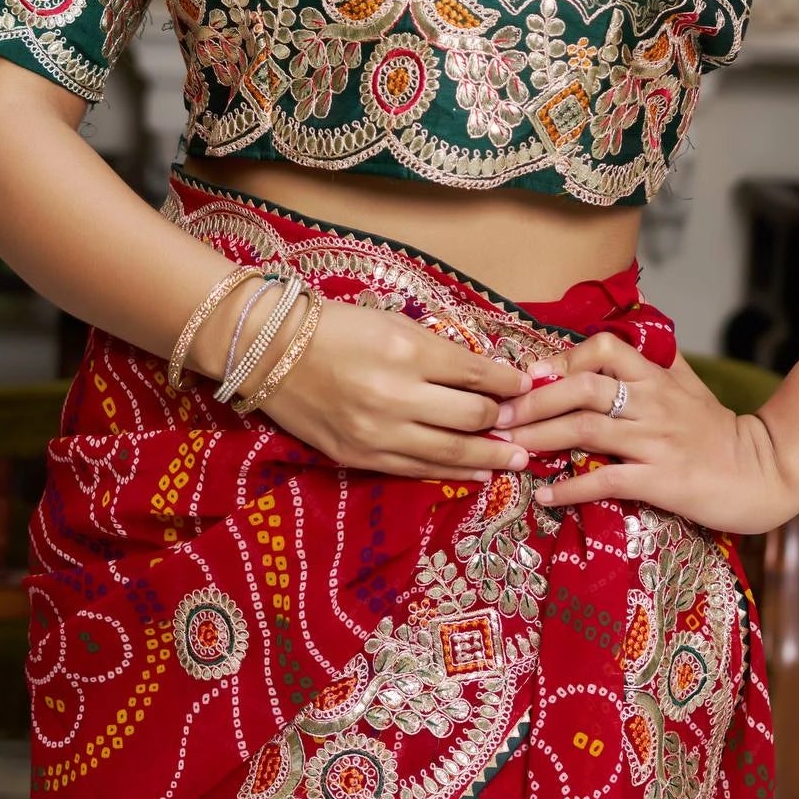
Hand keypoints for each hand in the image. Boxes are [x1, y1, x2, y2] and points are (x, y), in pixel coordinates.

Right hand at [215, 289, 535, 482]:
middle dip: (505, 421)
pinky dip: (452, 473)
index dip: (507, 381)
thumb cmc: (337, 328)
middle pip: (471, 417)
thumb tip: (485, 375)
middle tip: (527, 425)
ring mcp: (377, 432)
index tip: (524, 385)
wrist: (271, 352)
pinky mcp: (360, 457)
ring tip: (517, 460)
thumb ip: (438, 350)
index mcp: (407, 351)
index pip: (475, 372)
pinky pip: (417, 471)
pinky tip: (476, 475)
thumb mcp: (392, 323)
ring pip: (450, 453)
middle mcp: (396, 395)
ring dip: (490, 457)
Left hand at [496, 331, 798, 533]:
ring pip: (586, 429)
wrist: (764, 472)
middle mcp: (652, 403)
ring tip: (510, 450)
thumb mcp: (691, 387)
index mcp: (656, 378)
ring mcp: (656, 441)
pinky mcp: (661, 480)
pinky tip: (547, 497)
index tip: (529, 377)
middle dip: (533, 400)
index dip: (561, 359)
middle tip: (498, 416)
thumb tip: (628, 336)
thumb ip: (659, 363)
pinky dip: (571, 489)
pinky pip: (607, 480)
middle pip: (582, 388)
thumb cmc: (722, 432)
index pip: (603, 348)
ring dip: (540, 438)